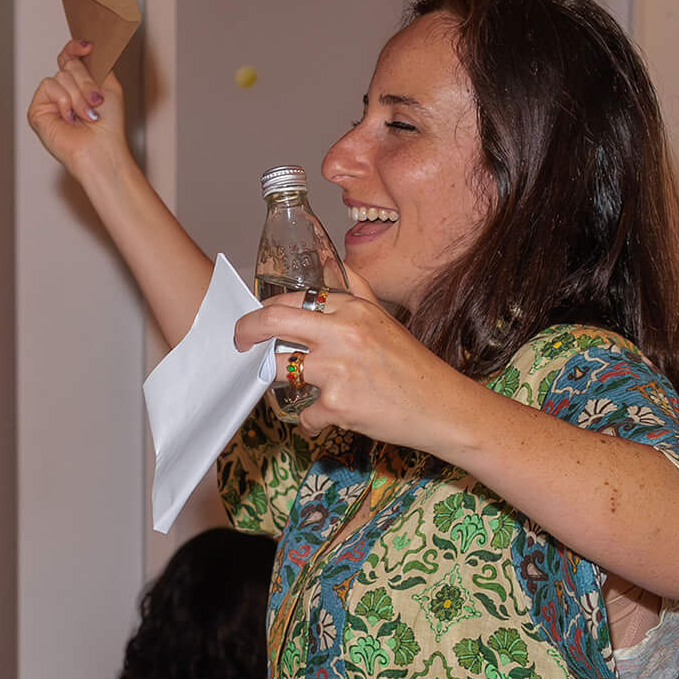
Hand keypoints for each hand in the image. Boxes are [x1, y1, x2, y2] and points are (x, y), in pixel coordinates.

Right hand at [27, 38, 129, 190]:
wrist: (101, 149)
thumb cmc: (108, 126)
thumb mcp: (109, 86)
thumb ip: (98, 64)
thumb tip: (88, 45)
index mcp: (79, 84)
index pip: (69, 56)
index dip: (75, 47)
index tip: (88, 47)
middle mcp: (63, 90)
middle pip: (69, 64)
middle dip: (86, 82)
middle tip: (96, 102)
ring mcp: (50, 100)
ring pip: (61, 75)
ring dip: (79, 96)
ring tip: (86, 116)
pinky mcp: (38, 110)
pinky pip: (49, 86)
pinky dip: (64, 101)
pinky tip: (69, 118)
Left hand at [232, 263, 472, 451]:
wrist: (440, 406)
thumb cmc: (411, 366)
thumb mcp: (384, 317)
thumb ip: (355, 288)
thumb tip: (331, 257)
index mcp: (353, 309)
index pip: (292, 299)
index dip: (265, 311)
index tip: (254, 322)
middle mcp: (343, 333)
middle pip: (273, 322)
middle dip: (245, 331)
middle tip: (238, 343)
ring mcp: (337, 369)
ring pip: (279, 371)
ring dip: (280, 383)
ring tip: (301, 388)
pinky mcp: (337, 405)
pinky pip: (305, 415)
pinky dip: (315, 421)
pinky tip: (337, 417)